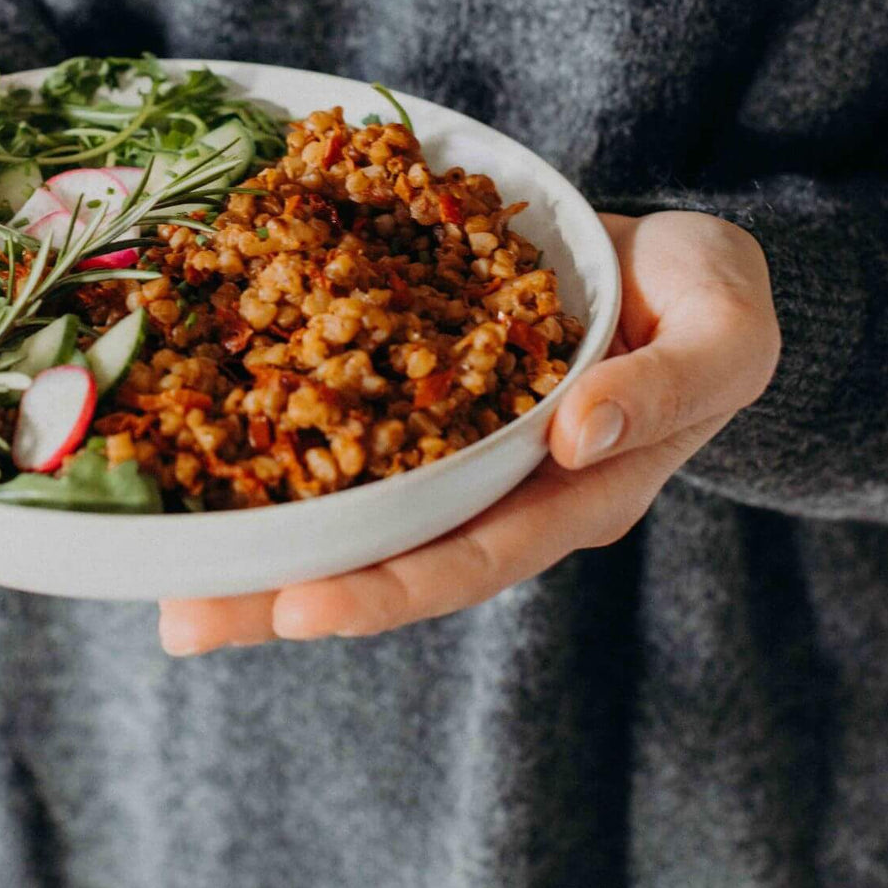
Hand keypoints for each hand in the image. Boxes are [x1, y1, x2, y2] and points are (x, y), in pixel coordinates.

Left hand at [156, 210, 780, 655]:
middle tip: (181, 620)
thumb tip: (576, 436)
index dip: (388, 589)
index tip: (297, 610)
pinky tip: (208, 466)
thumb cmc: (713, 301)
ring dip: (266, 545)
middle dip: (288, 594)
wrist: (678, 268)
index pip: (473, 558)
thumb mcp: (724, 333)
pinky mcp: (430, 403)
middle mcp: (503, 491)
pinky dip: (283, 457)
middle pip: (389, 559)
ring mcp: (461, 453)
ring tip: (163, 576)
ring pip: (356, 512)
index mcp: (575, 495)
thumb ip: (664, 388)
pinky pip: (352, 436)